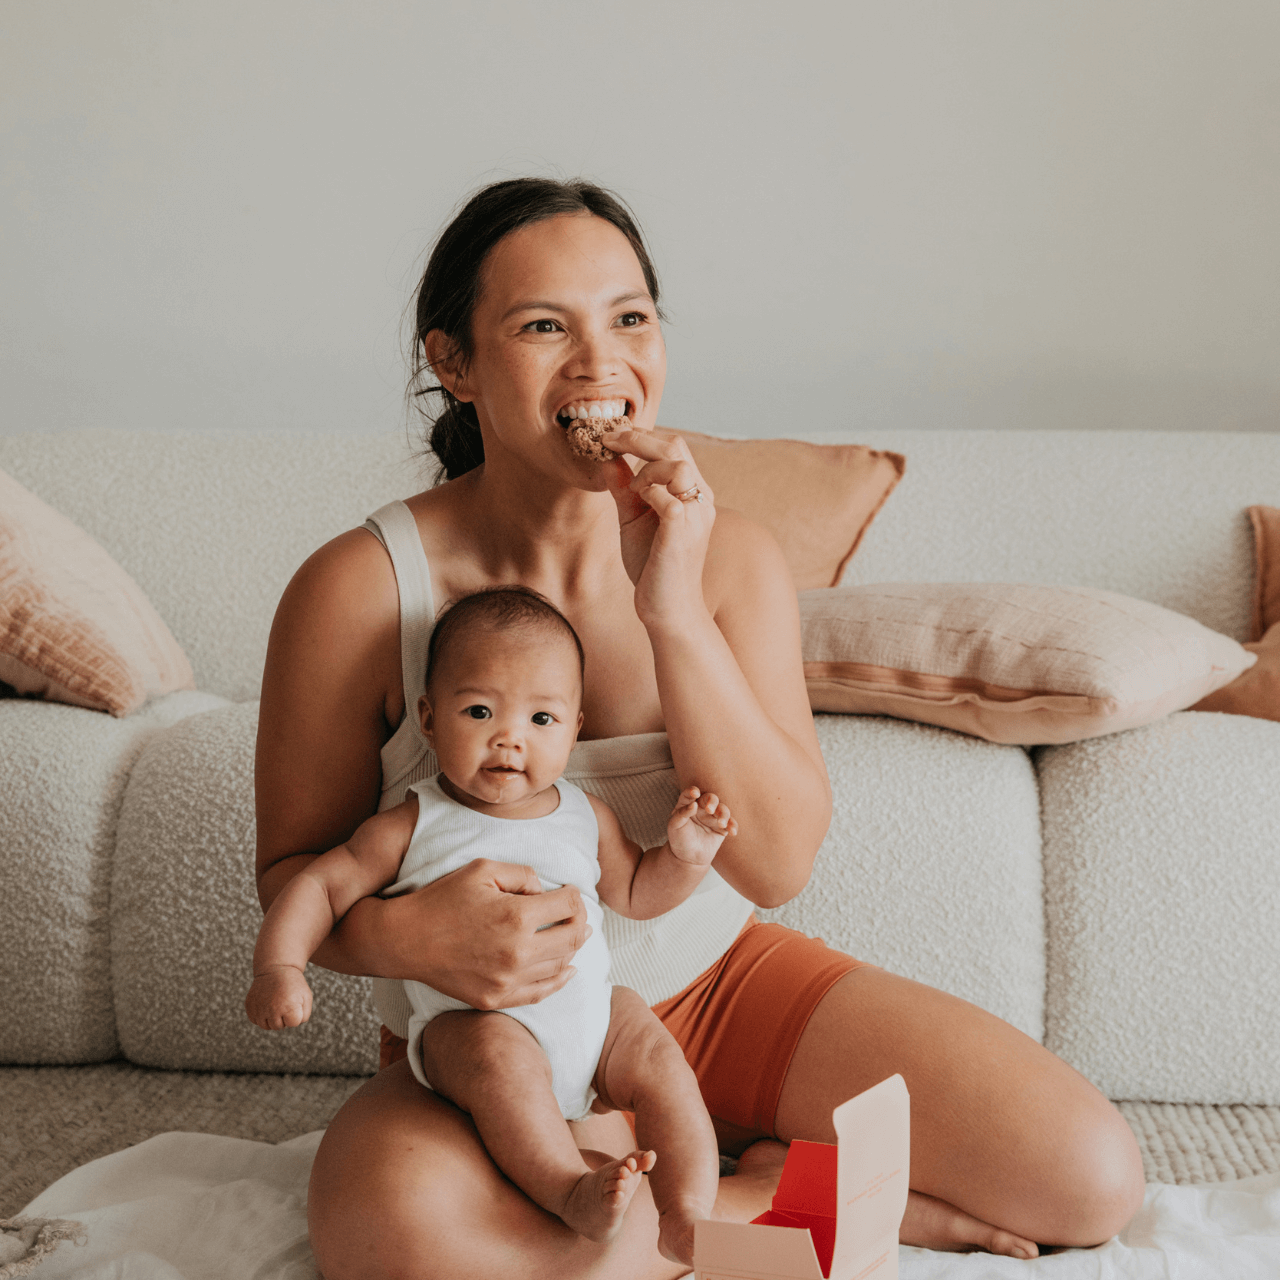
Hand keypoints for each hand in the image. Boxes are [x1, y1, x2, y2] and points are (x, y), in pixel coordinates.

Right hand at [246, 965, 312, 1028]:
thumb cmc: (293, 984)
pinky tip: (266, 1002)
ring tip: (276, 1002)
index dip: (296, 1012)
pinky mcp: (250, 1007)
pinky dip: (261, 1015)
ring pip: (266, 1026)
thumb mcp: (306, 996)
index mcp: (289, 1008)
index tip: (294, 1000)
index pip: (294, 1023)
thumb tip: (290, 1025)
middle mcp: (272, 1010)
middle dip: (284, 1016)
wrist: (276, 968)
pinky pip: (256, 1020)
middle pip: (279, 1026)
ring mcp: (259, 1009)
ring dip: (272, 1018)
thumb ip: (304, 1016)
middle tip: (284, 1000)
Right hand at [399, 858, 591, 1010]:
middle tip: (578, 914)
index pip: (569, 906)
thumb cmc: (442, 898)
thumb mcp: (483, 869)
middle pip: (572, 939)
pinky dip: (559, 980)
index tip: (570, 892)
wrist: (404, 940)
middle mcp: (517, 953)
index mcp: (516, 916)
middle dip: (580, 922)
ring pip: (560, 967)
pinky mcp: (495, 999)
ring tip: (573, 935)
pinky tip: (567, 970)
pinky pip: (540, 993)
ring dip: (571, 949)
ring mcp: (507, 981)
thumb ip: (522, 874)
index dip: (575, 896)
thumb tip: (546, 891)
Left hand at [600, 427, 714, 627]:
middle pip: (676, 446)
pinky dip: (647, 492)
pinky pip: (667, 497)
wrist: (667, 609)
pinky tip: (639, 504)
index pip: (674, 447)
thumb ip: (624, 491)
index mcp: (694, 494)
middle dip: (637, 438)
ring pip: (676, 465)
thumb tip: (608, 460)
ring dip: (646, 469)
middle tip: (607, 440)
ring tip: (634, 490)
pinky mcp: (682, 532)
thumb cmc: (653, 567)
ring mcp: (695, 515)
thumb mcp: (634, 520)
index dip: (641, 436)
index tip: (610, 437)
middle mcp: (701, 500)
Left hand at [667, 786, 737, 866]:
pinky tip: (732, 832)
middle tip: (710, 810)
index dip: (692, 791)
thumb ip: (682, 814)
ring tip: (721, 824)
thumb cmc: (679, 839)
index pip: (690, 794)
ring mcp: (712, 817)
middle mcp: (701, 808)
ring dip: (724, 814)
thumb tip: (694, 804)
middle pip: (710, 798)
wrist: (688, 858)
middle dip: (712, 801)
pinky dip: (733, 825)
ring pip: (723, 809)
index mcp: (687, 804)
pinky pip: (731, 823)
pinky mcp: (721, 828)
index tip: (695, 793)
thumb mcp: (675, 826)